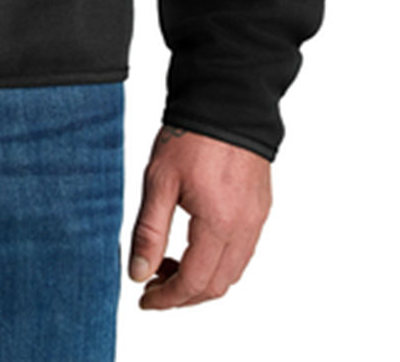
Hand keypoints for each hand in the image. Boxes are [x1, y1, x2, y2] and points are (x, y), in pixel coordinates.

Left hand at [126, 123, 270, 309]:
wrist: (227, 100)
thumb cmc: (191, 136)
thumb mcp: (159, 181)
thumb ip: (149, 231)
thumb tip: (138, 273)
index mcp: (218, 224)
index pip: (194, 282)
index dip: (167, 298)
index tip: (145, 299)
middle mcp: (244, 228)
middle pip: (216, 285)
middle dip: (184, 295)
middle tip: (153, 284)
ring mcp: (256, 219)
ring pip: (233, 272)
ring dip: (202, 280)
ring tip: (169, 264)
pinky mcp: (260, 207)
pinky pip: (243, 251)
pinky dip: (219, 261)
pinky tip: (194, 245)